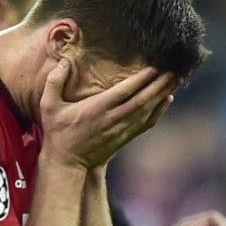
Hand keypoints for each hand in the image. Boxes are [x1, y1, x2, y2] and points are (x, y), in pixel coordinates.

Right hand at [39, 59, 177, 168]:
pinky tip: (168, 99)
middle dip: (160, 84)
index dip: (141, 80)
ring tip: (177, 79)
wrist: (68, 163)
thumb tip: (63, 62)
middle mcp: (113, 119)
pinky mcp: (126, 137)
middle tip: (175, 69)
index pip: (124, 92)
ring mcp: (122, 130)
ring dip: (163, 94)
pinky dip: (160, 111)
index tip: (155, 67)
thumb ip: (54, 82)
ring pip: (148, 110)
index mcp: (97, 110)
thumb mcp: (49, 106)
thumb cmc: (58, 133)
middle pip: (142, 100)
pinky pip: (147, 123)